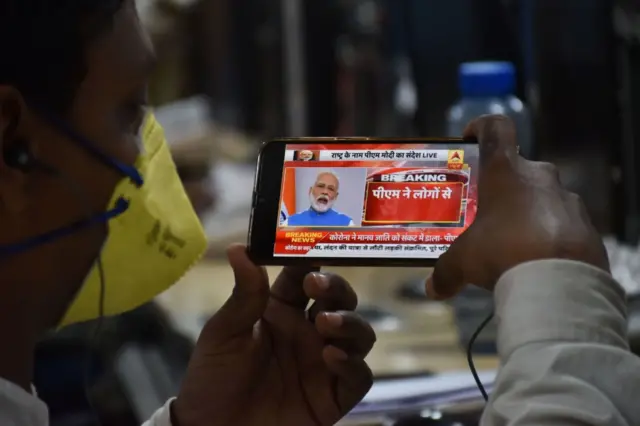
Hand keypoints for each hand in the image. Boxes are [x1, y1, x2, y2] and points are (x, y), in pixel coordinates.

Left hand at [173, 244, 375, 425]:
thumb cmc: (214, 379)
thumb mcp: (223, 334)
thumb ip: (243, 295)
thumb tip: (239, 247)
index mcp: (281, 311)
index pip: (305, 276)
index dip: (311, 260)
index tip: (311, 246)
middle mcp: (308, 331)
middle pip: (339, 299)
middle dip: (336, 287)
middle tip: (317, 286)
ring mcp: (324, 363)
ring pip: (359, 333)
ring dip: (349, 322)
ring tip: (326, 323)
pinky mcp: (334, 396)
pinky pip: (359, 376)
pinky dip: (352, 364)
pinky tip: (331, 356)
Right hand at [427, 115, 609, 299]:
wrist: (559, 283)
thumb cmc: (502, 252)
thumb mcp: (463, 262)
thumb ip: (445, 272)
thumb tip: (432, 290)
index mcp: (505, 171)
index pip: (495, 128)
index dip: (481, 127)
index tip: (470, 140)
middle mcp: (539, 176)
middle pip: (518, 170)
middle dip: (502, 189)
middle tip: (486, 213)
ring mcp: (568, 199)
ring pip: (542, 198)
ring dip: (527, 213)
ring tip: (512, 243)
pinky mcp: (587, 226)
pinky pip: (562, 224)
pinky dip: (549, 236)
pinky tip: (537, 261)